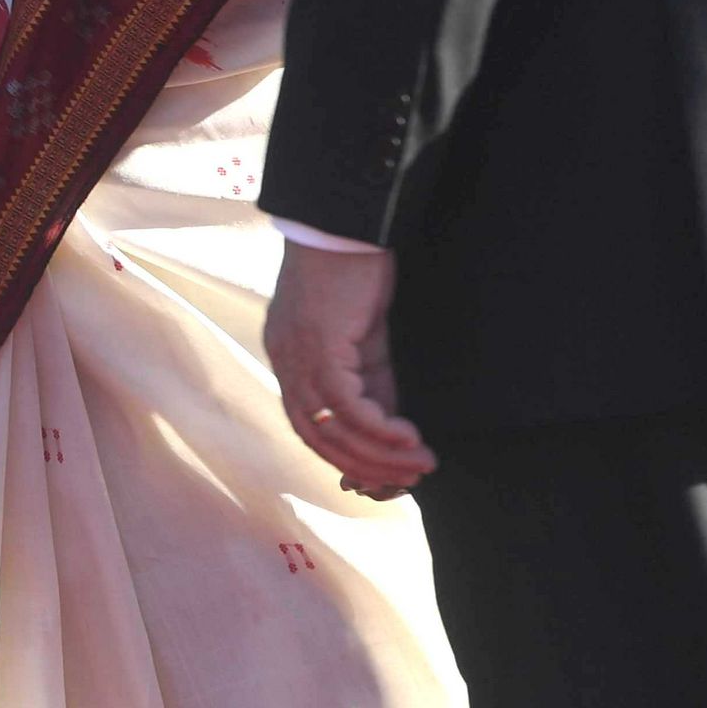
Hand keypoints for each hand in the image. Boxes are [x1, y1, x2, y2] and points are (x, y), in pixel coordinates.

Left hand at [262, 242, 435, 498]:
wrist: (345, 222)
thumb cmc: (356, 274)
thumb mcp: (365, 341)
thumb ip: (373, 385)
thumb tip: (392, 436)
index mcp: (290, 360)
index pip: (310, 428)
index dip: (345, 461)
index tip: (382, 485)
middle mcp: (286, 361)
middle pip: (317, 438)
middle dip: (365, 469)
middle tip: (408, 485)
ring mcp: (297, 355)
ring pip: (332, 428)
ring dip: (379, 456)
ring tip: (421, 465)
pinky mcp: (320, 345)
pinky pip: (346, 404)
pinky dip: (379, 429)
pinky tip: (411, 438)